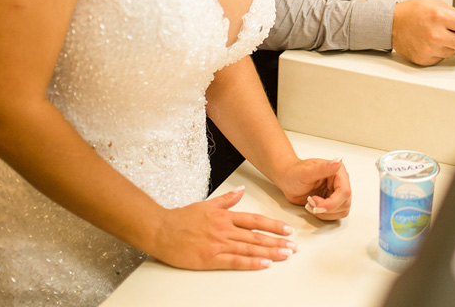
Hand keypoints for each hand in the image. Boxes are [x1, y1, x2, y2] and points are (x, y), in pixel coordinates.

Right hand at [149, 187, 294, 270]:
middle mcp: (225, 230)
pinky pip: (234, 261)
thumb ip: (226, 199)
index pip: (255, 221)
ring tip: (285, 254)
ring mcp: (218, 244)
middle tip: (293, 246)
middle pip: (256, 236)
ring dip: (270, 252)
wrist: (160, 229)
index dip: (273, 225)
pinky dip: (251, 262)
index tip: (287, 230)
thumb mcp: (207, 204)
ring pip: (249, 248)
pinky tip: (264, 264)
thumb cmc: (181, 218)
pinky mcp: (210, 259)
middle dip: (277, 241)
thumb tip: (241, 190)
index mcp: (225, 217)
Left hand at [276, 158, 350, 220]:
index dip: (332, 202)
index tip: (316, 204)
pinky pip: (335, 214)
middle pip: (344, 203)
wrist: (288, 180)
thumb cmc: (295, 173)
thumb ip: (323, 168)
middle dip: (327, 208)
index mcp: (338, 172)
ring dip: (325, 213)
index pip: (344, 192)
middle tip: (311, 203)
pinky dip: (324, 215)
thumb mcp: (306, 171)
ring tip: (311, 204)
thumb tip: (338, 161)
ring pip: (342, 211)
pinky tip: (313, 207)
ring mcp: (337, 193)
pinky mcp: (333, 202)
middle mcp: (341, 182)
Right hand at [392, 0, 454, 65]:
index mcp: (440, 17)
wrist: (392, 24)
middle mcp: (436, 35)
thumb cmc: (413, 12)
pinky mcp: (426, 59)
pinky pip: (442, 57)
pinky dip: (441, 51)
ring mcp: (430, 49)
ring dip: (452, 44)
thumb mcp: (436, 4)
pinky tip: (432, 42)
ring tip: (440, 35)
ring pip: (454, 51)